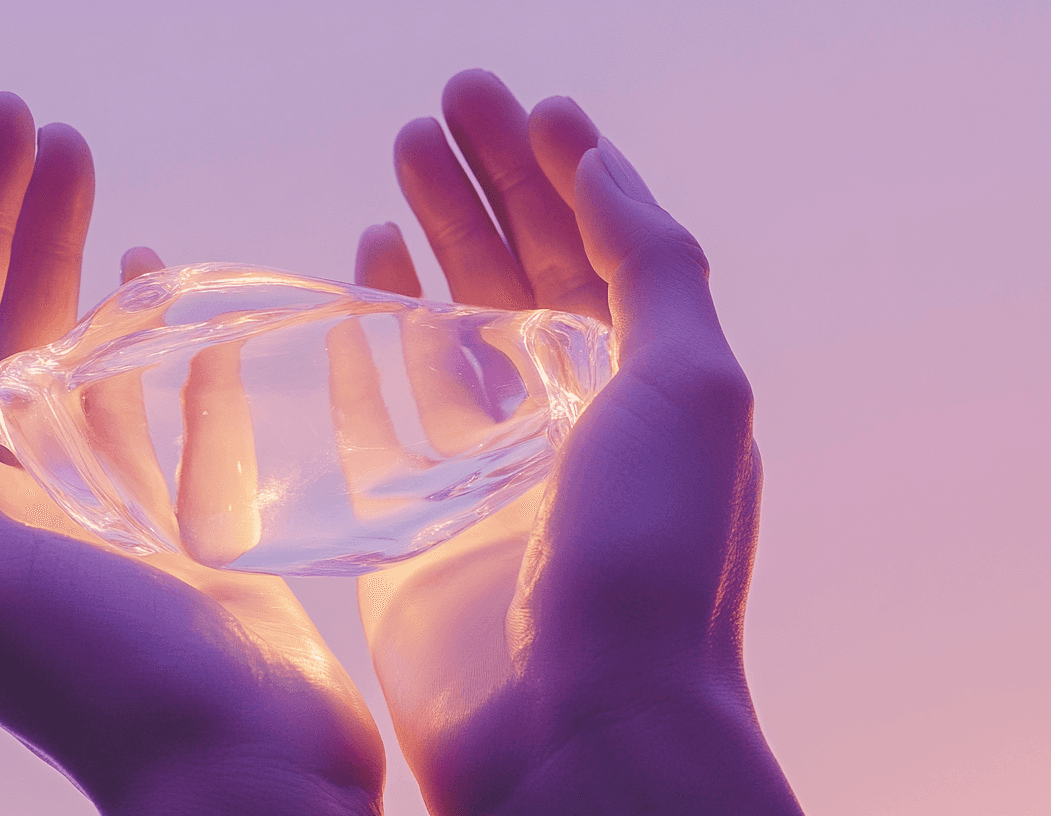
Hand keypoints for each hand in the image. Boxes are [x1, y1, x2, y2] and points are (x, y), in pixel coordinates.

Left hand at [0, 93, 382, 814]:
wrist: (255, 781)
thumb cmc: (118, 690)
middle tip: (35, 127)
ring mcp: (88, 517)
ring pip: (59, 360)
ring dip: (64, 264)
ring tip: (88, 171)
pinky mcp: (169, 523)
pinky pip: (146, 408)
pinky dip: (144, 341)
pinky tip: (157, 279)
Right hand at [352, 70, 802, 814]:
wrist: (575, 733)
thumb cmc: (648, 562)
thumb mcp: (691, 387)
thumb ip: (655, 266)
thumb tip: (604, 161)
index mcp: (646, 386)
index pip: (601, 248)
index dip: (560, 168)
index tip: (514, 101)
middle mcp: (573, 420)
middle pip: (523, 272)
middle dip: (485, 185)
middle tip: (437, 105)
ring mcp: (492, 466)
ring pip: (455, 326)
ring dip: (430, 242)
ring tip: (398, 162)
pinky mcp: (418, 514)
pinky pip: (390, 404)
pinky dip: (375, 335)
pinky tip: (360, 270)